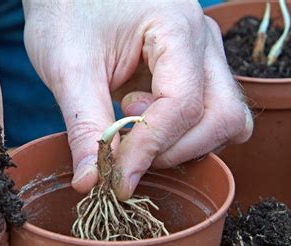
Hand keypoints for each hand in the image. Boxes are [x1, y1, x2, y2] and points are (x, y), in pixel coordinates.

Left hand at [23, 0, 252, 199]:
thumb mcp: (69, 69)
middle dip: (174, 150)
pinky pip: (211, 113)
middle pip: (222, 116)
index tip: (117, 179)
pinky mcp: (196, 67)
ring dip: (182, 143)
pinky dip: (183, 133)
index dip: (150, 150)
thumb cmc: (65, 11)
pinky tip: (144, 120)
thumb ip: (85, 127)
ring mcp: (205, 53)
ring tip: (132, 122)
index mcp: (176, 26)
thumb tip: (92, 183)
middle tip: (126, 148)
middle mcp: (203, 39)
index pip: (182, 104)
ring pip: (225, 118)